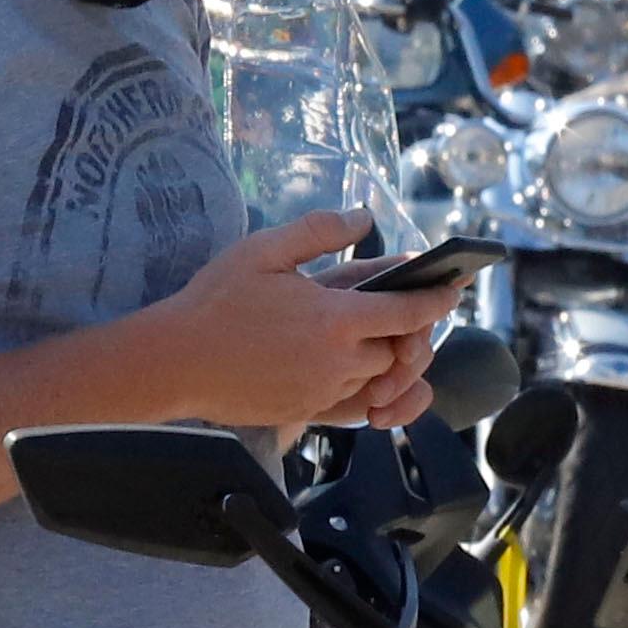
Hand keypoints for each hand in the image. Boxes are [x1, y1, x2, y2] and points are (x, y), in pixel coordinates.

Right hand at [123, 206, 452, 432]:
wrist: (174, 361)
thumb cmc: (215, 301)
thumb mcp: (263, 250)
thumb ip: (318, 231)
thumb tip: (364, 216)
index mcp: (336, 319)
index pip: (408, 312)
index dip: (437, 299)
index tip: (452, 288)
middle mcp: (341, 361)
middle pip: (401, 349)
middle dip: (411, 330)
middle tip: (404, 307)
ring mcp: (326, 391)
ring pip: (382, 378)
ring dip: (387, 358)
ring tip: (376, 333)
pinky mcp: (311, 412)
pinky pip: (358, 404)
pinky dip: (368, 387)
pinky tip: (353, 365)